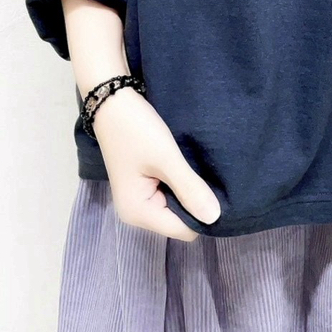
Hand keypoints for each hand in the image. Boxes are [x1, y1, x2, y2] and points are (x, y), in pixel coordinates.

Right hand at [90, 85, 220, 241]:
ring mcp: (140, 198)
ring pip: (178, 206)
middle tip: (213, 177)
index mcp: (138, 213)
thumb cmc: (136, 129)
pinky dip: (182, 182)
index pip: (184, 231)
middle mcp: (137, 212)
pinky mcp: (145, 183)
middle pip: (181, 221)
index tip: (218, 192)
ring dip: (190, 191)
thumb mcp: (166, 158)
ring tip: (203, 170)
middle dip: (196, 202)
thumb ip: (189, 188)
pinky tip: (191, 167)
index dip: (202, 215)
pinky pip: (172, 192)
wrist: (113, 101)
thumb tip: (215, 217)